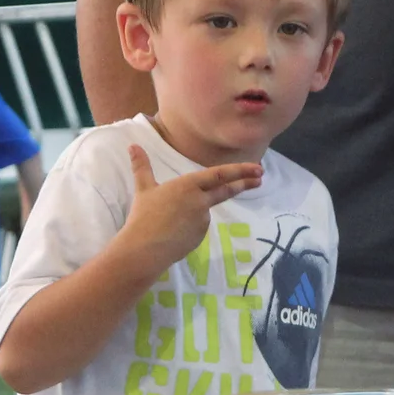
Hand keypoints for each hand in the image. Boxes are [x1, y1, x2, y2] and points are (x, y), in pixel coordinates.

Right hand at [118, 144, 259, 273]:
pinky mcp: (201, 236)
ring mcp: (203, 220)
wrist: (145, 248)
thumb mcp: (144, 188)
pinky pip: (198, 227)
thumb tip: (133, 146)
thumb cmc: (143, 216)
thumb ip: (142, 166)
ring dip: (195, 212)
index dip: (239, 171)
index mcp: (188, 185)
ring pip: (204, 211)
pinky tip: (174, 232)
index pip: (219, 175)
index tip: (257, 168)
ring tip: (169, 221)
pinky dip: (190, 226)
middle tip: (260, 178)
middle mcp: (200, 201)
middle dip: (245, 182)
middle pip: (226, 190)